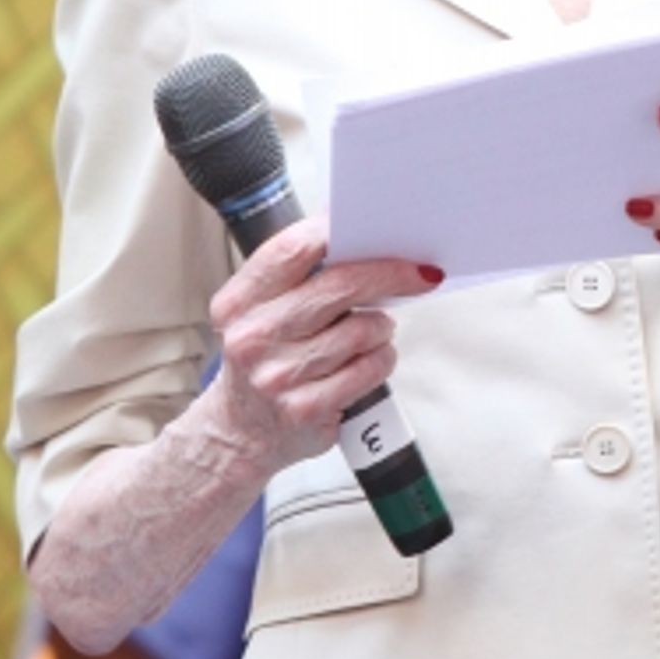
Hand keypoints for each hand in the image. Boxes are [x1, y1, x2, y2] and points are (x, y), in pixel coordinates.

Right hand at [204, 217, 443, 473]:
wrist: (241, 430)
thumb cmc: (265, 358)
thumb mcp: (263, 309)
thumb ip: (302, 273)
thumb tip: (361, 233)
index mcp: (238, 302)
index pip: (293, 249)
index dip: (341, 233)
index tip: (377, 228)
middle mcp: (252, 338)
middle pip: (339, 286)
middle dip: (390, 274)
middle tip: (420, 273)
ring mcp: (278, 377)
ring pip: (362, 329)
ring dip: (381, 327)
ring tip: (373, 331)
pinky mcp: (307, 410)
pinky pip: (370, 369)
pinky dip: (380, 359)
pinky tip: (368, 359)